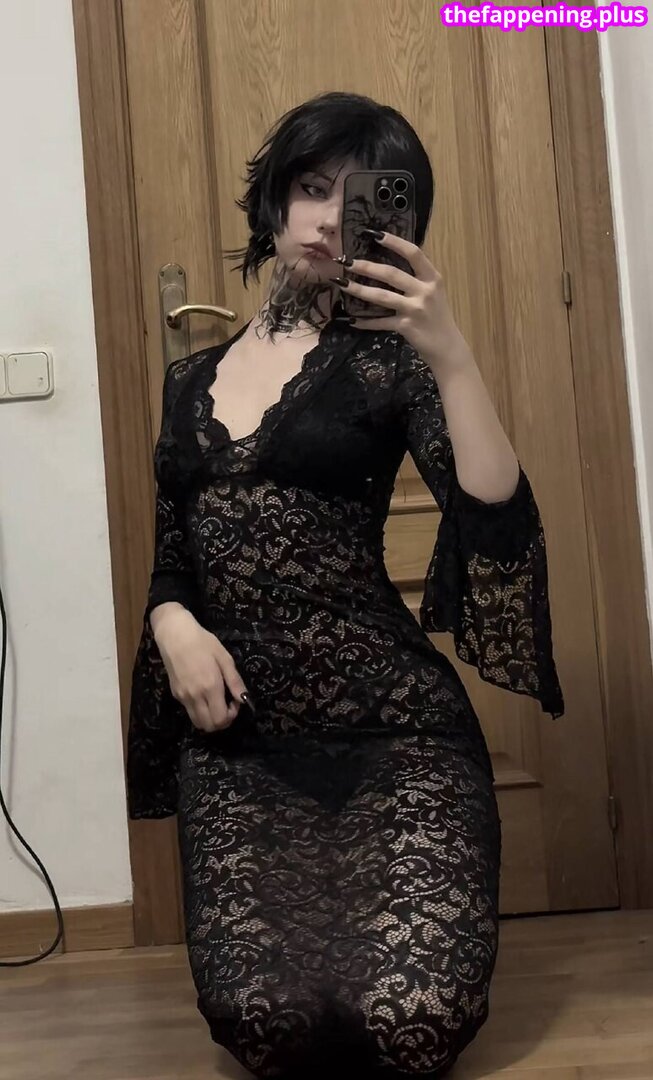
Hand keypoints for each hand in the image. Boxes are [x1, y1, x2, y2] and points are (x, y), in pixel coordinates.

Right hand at [154, 610, 254, 732]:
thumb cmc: (203, 642)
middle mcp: (195, 696)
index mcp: (210, 687)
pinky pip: (190, 712)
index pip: (221, 718)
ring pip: (198, 723)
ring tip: (216, 703)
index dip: (232, 716)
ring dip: (210, 719)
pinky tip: (204, 695)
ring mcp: (183, 697)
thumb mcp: (224, 658)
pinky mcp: (175, 694)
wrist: (175, 635)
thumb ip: (235, 682)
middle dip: (222, 721)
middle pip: (209, 726)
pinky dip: (200, 711)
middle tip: (228, 705)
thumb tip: (245, 700)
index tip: (236, 702)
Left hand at [333, 231, 466, 369]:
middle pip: (391, 274)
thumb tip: (388, 265)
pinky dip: (365, 322)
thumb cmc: (438, 317)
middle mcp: (424, 291)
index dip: (394, 242)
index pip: (413, 253)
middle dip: (367, 266)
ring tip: (342, 284)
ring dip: (359, 289)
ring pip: (382, 296)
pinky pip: (380, 322)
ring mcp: (415, 309)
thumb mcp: (434, 292)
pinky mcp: (406, 326)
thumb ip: (417, 279)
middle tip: (347, 262)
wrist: (447, 347)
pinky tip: (352, 320)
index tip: (375, 234)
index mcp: (432, 278)